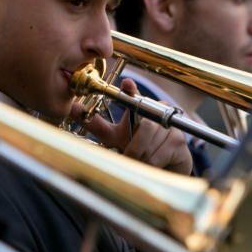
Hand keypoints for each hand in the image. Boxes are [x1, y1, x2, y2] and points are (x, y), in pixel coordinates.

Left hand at [73, 78, 191, 174]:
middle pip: (145, 128)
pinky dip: (151, 164)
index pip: (135, 96)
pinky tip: (154, 164)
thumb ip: (96, 124)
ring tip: (141, 161)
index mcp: (139, 108)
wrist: (164, 167)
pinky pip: (158, 156)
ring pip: (150, 145)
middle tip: (128, 156)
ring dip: (141, 157)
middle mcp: (156, 112)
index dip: (132, 90)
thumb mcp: (114, 137)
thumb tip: (72, 109)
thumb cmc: (138, 148)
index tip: (127, 84)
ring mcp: (170, 125)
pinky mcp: (179, 141)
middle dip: (133, 148)